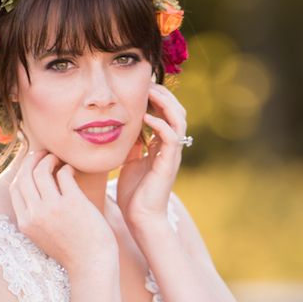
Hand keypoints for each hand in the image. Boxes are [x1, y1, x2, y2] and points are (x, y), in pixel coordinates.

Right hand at [9, 150, 117, 270]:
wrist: (91, 265)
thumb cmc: (71, 250)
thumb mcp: (43, 236)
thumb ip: (35, 216)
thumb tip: (35, 190)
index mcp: (25, 223)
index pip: (15, 188)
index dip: (22, 172)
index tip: (33, 164)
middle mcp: (35, 214)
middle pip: (25, 175)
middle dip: (33, 159)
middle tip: (45, 154)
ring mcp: (53, 208)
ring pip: (41, 170)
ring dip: (50, 159)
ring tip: (59, 159)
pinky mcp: (73, 202)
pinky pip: (64, 174)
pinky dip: (67, 167)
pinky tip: (72, 170)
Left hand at [116, 83, 186, 227]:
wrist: (140, 218)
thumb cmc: (134, 194)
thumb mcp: (129, 162)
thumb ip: (132, 146)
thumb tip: (123, 129)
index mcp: (162, 146)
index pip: (167, 113)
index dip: (158, 98)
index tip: (142, 86)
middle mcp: (171, 147)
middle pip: (177, 111)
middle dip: (164, 94)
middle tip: (148, 83)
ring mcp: (172, 154)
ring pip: (179, 119)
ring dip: (166, 103)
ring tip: (150, 92)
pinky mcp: (168, 163)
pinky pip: (171, 137)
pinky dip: (160, 124)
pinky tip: (146, 117)